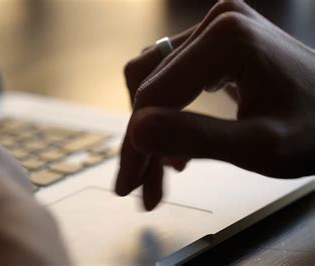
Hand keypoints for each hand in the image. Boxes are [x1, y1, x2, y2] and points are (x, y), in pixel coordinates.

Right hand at [116, 0, 314, 209]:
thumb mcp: (261, 146)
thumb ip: (197, 138)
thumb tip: (137, 132)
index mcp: (226, 39)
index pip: (155, 94)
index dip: (135, 143)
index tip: (129, 185)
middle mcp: (216, 22)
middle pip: (150, 86)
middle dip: (144, 140)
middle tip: (145, 187)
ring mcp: (216, 28)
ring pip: (154, 81)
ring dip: (151, 127)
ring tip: (163, 170)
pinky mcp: (217, 42)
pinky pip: (173, 76)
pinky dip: (168, 113)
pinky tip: (177, 147)